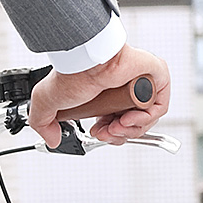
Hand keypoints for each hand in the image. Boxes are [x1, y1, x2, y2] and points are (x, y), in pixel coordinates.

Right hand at [27, 44, 170, 148]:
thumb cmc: (72, 73)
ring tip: (116, 127)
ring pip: (146, 118)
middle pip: (131, 122)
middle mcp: (123, 87)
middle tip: (106, 134)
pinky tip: (128, 118)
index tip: (98, 133)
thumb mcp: (46, 101)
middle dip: (118, 135)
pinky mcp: (157, 76)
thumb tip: (52, 140)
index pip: (115, 119)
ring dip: (130, 130)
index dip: (108, 133)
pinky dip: (146, 119)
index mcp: (103, 91)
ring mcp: (141, 82)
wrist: (87, 62)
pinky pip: (159, 106)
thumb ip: (43, 123)